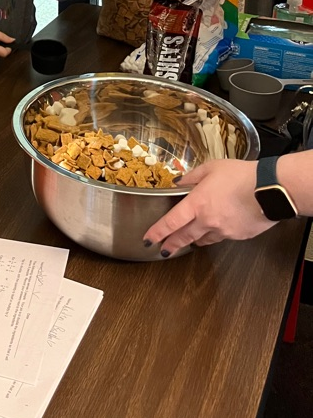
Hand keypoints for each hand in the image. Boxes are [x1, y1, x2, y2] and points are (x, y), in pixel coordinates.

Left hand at [142, 159, 275, 255]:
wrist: (270, 189)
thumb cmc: (241, 175)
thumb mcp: (211, 168)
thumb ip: (192, 176)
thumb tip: (179, 181)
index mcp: (197, 204)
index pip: (171, 222)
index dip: (157, 233)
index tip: (147, 240)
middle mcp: (207, 221)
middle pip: (184, 237)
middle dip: (172, 244)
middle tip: (164, 250)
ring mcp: (223, 231)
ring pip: (203, 239)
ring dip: (194, 240)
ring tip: (188, 241)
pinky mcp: (238, 236)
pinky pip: (222, 237)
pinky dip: (215, 234)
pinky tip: (216, 230)